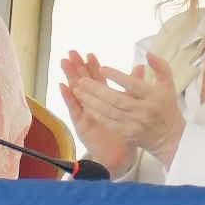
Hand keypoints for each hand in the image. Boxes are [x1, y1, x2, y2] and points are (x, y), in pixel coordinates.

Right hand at [56, 53, 137, 171]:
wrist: (120, 152)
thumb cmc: (127, 129)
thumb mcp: (132, 105)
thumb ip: (135, 86)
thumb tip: (141, 66)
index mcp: (105, 98)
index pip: (98, 78)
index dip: (94, 66)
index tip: (90, 54)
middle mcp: (93, 102)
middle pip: (84, 80)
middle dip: (78, 66)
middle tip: (72, 52)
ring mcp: (85, 111)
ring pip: (76, 90)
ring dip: (69, 76)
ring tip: (64, 62)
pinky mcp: (80, 122)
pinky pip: (73, 107)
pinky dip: (68, 96)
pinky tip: (63, 85)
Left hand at [60, 50, 185, 169]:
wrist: (170, 137)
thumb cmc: (167, 107)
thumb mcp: (168, 84)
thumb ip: (160, 67)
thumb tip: (148, 54)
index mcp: (154, 97)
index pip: (133, 85)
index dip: (116, 76)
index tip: (101, 68)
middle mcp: (143, 111)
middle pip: (117, 99)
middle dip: (97, 90)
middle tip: (81, 80)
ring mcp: (135, 124)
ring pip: (109, 112)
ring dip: (92, 101)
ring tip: (78, 90)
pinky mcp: (128, 134)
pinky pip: (109, 123)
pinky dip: (96, 113)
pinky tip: (86, 105)